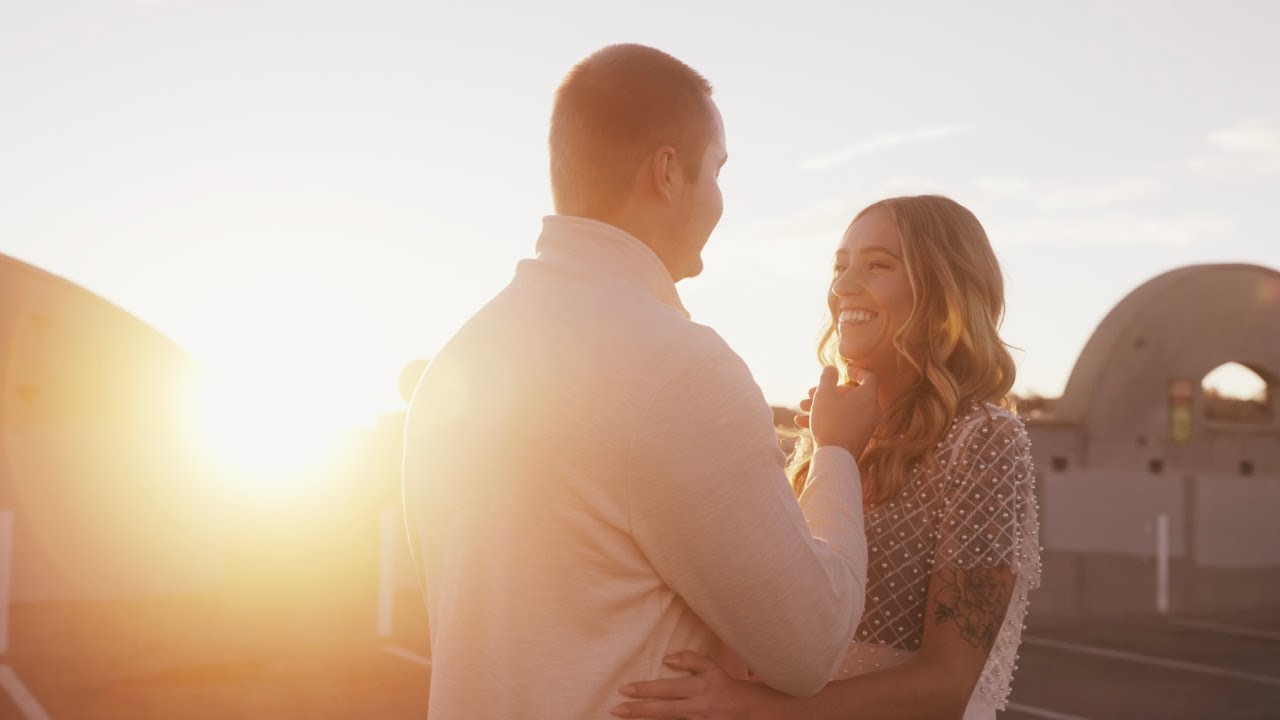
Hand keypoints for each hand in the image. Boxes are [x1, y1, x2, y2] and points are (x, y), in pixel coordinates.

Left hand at [611, 652, 787, 719]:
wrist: (753, 711)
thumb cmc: (728, 687)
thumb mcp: (713, 668)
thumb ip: (691, 660)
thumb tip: (668, 659)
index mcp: (699, 688)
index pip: (667, 689)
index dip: (645, 690)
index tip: (624, 690)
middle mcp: (697, 707)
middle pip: (662, 710)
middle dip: (638, 711)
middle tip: (615, 710)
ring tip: (624, 717)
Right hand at [806, 365, 879, 456]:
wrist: (836, 458)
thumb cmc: (830, 422)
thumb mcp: (824, 394)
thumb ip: (827, 377)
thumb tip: (831, 368)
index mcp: (868, 396)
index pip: (869, 377)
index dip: (857, 371)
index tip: (845, 370)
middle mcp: (871, 411)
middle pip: (851, 394)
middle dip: (828, 392)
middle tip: (811, 392)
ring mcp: (866, 426)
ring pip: (843, 409)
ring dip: (823, 405)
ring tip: (802, 406)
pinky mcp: (858, 438)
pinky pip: (843, 423)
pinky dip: (827, 419)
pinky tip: (803, 422)